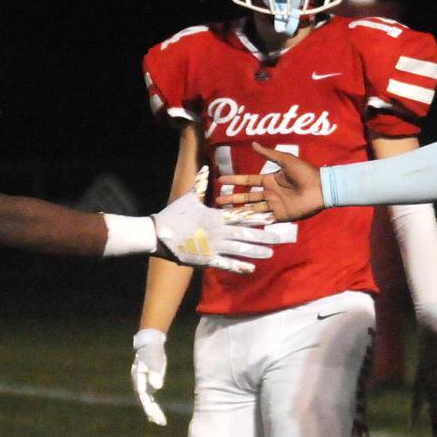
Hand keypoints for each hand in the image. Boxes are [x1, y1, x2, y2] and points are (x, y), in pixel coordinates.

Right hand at [132, 328, 168, 425]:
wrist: (150, 346)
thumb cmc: (152, 352)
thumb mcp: (154, 361)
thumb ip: (155, 374)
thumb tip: (157, 387)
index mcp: (138, 379)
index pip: (143, 395)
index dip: (147, 405)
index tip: (152, 414)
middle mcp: (139, 384)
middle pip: (144, 401)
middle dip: (151, 411)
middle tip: (160, 421)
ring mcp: (143, 386)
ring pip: (147, 402)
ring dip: (153, 412)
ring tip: (161, 422)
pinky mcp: (149, 385)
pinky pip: (151, 400)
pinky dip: (154, 408)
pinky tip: (158, 416)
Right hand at [152, 179, 276, 273]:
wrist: (157, 234)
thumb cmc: (173, 214)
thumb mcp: (188, 197)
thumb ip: (200, 184)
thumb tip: (205, 168)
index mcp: (215, 216)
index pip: (240, 216)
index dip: (257, 217)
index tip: (271, 217)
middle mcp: (217, 231)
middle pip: (244, 233)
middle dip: (262, 235)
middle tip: (279, 237)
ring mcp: (212, 246)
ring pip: (239, 249)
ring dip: (256, 252)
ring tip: (270, 253)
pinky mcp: (206, 259)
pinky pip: (225, 263)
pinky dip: (239, 266)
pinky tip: (251, 269)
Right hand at [215, 143, 324, 221]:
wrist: (320, 188)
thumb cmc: (305, 172)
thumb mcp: (286, 160)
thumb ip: (269, 154)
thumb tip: (254, 144)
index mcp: (269, 179)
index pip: (248, 181)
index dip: (234, 180)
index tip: (220, 180)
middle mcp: (269, 193)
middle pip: (247, 197)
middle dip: (232, 198)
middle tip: (217, 201)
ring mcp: (274, 205)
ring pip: (252, 208)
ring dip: (239, 210)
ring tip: (224, 213)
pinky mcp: (281, 215)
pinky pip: (264, 217)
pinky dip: (252, 219)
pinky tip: (240, 222)